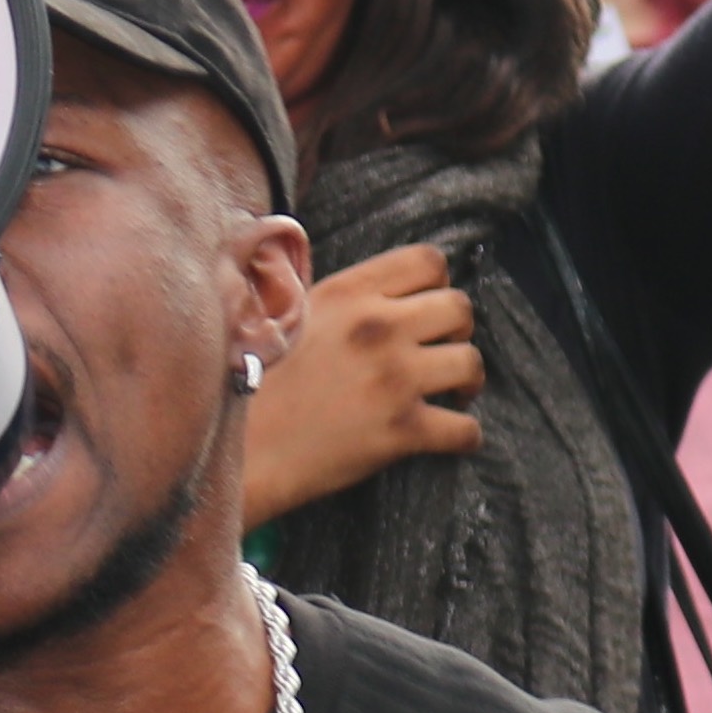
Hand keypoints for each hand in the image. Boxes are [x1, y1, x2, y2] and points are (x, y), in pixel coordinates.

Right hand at [243, 246, 480, 517]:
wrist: (239, 451)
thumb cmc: (252, 386)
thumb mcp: (286, 319)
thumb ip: (337, 300)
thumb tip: (378, 296)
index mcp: (347, 293)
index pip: (427, 261)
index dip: (436, 285)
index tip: (424, 309)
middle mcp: (376, 327)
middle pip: (460, 308)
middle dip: (458, 331)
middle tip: (439, 353)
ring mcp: (393, 378)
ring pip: (472, 363)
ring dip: (466, 381)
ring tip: (451, 394)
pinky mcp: (402, 429)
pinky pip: (466, 428)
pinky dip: (462, 435)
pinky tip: (443, 436)